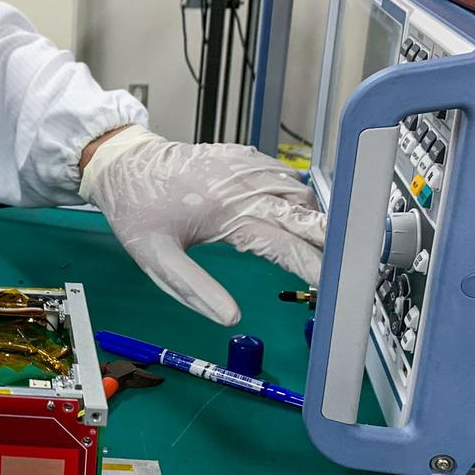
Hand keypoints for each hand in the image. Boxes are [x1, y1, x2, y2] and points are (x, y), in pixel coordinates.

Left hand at [79, 125, 324, 325]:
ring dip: (313, 217)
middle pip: (304, 214)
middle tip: (352, 264)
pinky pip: (283, 175)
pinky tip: (294, 215)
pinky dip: (296, 196)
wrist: (122, 165)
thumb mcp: (155, 259)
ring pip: (299, 192)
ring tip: (321, 247)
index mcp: (225, 213)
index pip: (284, 245)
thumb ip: (194, 289)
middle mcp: (242, 185)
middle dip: (331, 238)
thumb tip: (231, 318)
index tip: (335, 287)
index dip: (314, 267)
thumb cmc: (137, 213)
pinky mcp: (242, 156)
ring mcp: (245, 166)